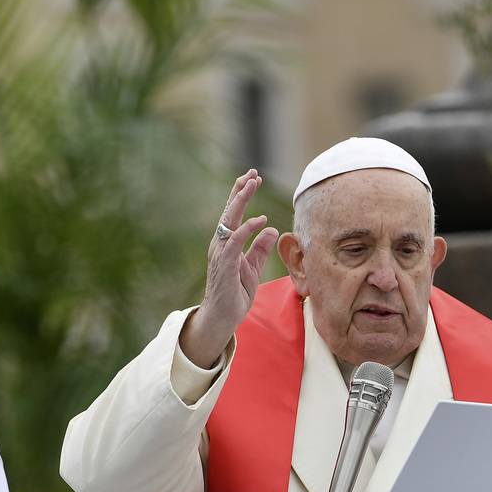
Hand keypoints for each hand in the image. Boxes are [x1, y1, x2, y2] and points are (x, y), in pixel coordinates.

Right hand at [180, 169, 278, 367]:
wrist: (222, 318)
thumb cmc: (235, 294)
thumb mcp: (253, 268)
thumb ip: (260, 248)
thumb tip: (271, 228)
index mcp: (228, 243)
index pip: (234, 213)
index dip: (242, 194)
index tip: (253, 178)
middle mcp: (221, 244)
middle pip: (229, 211)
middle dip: (241, 190)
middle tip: (253, 173)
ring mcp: (220, 254)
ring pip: (229, 221)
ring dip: (241, 202)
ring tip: (252, 185)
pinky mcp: (224, 265)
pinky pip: (234, 243)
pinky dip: (246, 230)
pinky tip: (258, 220)